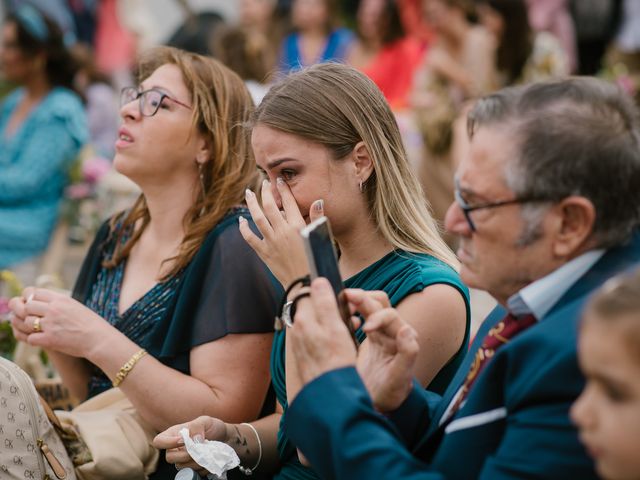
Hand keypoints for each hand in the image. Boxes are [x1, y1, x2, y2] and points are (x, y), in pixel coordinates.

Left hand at [9, 287, 113, 358]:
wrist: (99, 339)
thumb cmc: (90, 323)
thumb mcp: (75, 305)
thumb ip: (58, 302)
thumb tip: (41, 300)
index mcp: (61, 299)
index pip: (33, 292)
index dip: (27, 298)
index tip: (29, 303)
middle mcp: (54, 310)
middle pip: (26, 306)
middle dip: (25, 312)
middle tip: (28, 317)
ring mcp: (51, 325)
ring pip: (26, 322)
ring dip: (28, 327)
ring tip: (35, 329)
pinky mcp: (49, 340)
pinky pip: (30, 338)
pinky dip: (33, 339)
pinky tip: (39, 339)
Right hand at [154, 416, 227, 473]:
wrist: (225, 438)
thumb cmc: (212, 427)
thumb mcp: (206, 421)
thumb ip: (197, 426)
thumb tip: (194, 439)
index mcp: (174, 434)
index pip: (159, 441)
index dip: (167, 443)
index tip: (182, 441)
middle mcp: (175, 448)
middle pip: (170, 458)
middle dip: (186, 455)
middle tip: (200, 449)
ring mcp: (183, 460)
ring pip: (183, 467)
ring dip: (197, 461)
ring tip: (208, 452)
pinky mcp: (192, 468)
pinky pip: (194, 472)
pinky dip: (203, 468)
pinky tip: (210, 460)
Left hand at [238, 178, 323, 286]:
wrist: (305, 284)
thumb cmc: (317, 261)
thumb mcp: (321, 238)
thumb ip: (318, 219)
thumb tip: (318, 201)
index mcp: (298, 227)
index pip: (289, 202)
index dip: (283, 189)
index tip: (279, 180)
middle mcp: (283, 232)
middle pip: (270, 206)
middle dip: (265, 192)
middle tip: (264, 182)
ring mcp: (271, 242)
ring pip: (257, 218)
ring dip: (252, 204)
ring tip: (249, 193)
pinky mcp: (264, 253)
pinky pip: (250, 238)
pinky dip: (244, 228)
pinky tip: (241, 220)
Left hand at [288, 278, 357, 399]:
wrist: (330, 397)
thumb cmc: (335, 362)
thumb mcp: (335, 328)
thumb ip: (325, 302)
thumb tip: (318, 281)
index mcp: (303, 321)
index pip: (308, 293)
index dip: (325, 292)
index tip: (342, 298)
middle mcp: (297, 331)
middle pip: (313, 308)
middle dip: (332, 307)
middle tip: (351, 314)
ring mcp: (300, 344)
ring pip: (316, 323)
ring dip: (333, 321)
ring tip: (353, 326)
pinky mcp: (306, 355)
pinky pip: (317, 337)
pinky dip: (330, 334)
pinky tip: (344, 341)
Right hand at [347, 289, 418, 411]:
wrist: (381, 403)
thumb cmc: (392, 392)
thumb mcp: (400, 378)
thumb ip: (407, 353)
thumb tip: (406, 329)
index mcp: (403, 338)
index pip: (390, 316)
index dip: (377, 317)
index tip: (364, 328)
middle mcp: (394, 331)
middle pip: (380, 304)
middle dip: (364, 298)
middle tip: (346, 296)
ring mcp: (382, 331)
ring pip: (371, 305)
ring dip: (358, 299)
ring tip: (342, 299)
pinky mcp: (371, 335)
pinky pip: (363, 314)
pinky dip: (353, 308)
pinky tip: (342, 314)